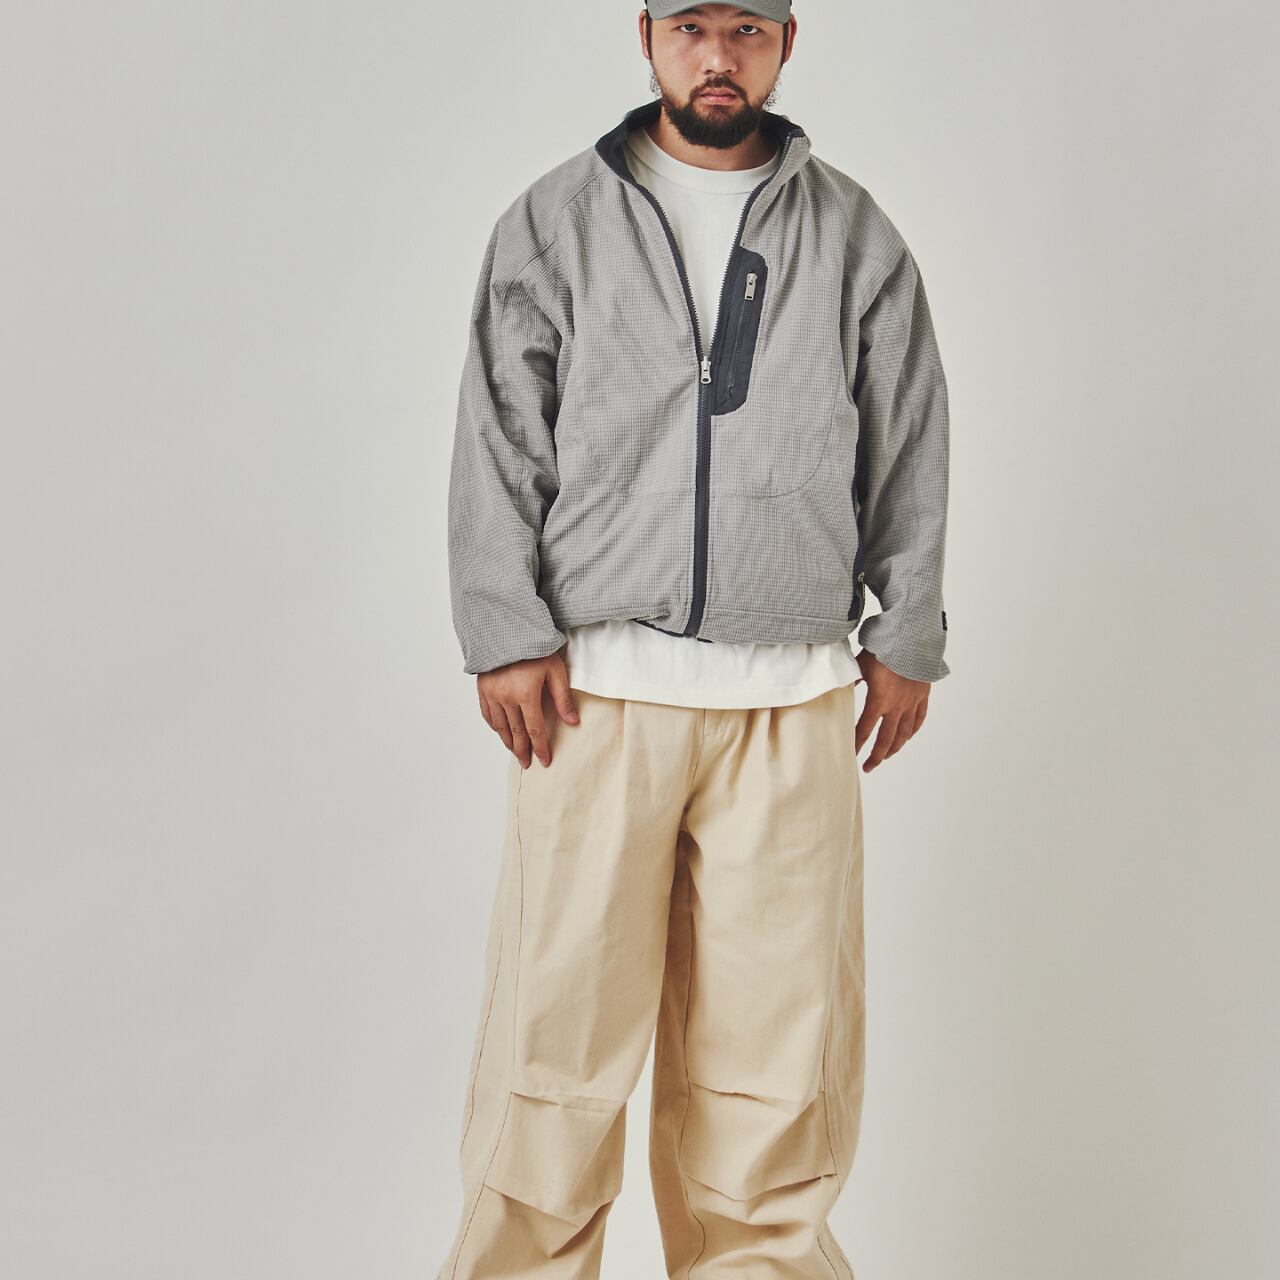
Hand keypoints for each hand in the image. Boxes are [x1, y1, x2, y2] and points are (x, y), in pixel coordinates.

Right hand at [477, 649, 578, 767]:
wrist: (508, 627)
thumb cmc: (535, 647)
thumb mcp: (556, 669)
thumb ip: (563, 698)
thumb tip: (572, 722)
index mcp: (526, 694)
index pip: (535, 729)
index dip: (540, 747)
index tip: (544, 760)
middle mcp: (506, 697)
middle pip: (516, 732)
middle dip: (522, 750)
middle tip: (527, 764)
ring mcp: (492, 693)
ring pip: (499, 726)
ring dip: (508, 741)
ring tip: (515, 751)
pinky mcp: (483, 687)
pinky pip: (487, 713)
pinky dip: (494, 726)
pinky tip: (499, 731)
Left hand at [853, 648, 930, 771]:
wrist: (912, 639)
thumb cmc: (884, 649)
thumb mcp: (860, 663)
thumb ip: (851, 679)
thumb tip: (841, 687)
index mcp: (879, 701)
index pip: (864, 729)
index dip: (857, 743)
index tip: (851, 754)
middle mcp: (897, 706)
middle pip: (886, 739)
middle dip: (876, 755)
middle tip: (868, 767)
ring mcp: (912, 702)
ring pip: (905, 732)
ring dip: (895, 747)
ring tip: (887, 755)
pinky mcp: (922, 695)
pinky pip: (919, 718)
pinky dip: (913, 730)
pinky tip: (908, 736)